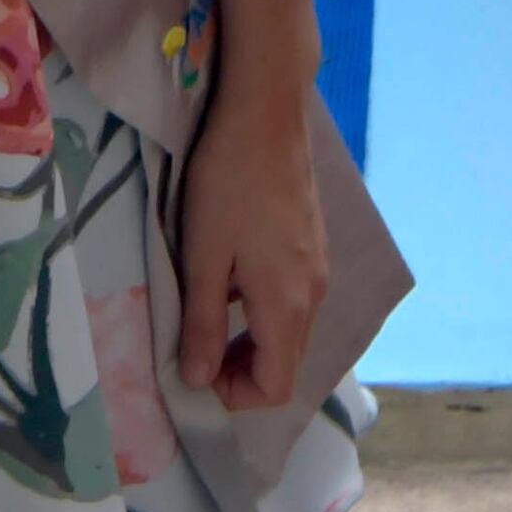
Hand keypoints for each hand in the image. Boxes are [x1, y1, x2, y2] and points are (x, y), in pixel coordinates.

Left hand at [171, 82, 329, 410]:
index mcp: (287, 305)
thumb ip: (203, 323)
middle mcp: (314, 294)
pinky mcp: (312, 244)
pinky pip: (292, 300)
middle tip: (192, 354)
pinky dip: (262, 311)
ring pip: (289, 331)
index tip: (195, 376)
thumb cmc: (226, 183)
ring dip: (250, 340)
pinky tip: (229, 279)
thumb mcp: (203, 257)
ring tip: (204, 318)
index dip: (235, 396)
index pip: (277, 386)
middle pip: (286, 362)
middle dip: (240, 371)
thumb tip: (198, 380)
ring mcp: (318, 268)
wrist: (265, 114)